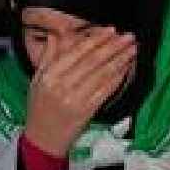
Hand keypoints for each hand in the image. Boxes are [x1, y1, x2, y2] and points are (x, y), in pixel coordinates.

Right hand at [24, 27, 136, 156]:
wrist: (42, 139)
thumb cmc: (39, 108)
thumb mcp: (37, 79)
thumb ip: (48, 56)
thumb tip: (57, 34)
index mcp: (50, 75)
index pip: (76, 52)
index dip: (96, 40)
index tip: (110, 30)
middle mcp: (63, 85)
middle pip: (93, 61)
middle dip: (113, 46)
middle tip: (128, 36)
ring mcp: (76, 99)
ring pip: (102, 74)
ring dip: (120, 60)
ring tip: (132, 49)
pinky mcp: (87, 111)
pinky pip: (106, 90)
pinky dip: (118, 78)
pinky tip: (126, 68)